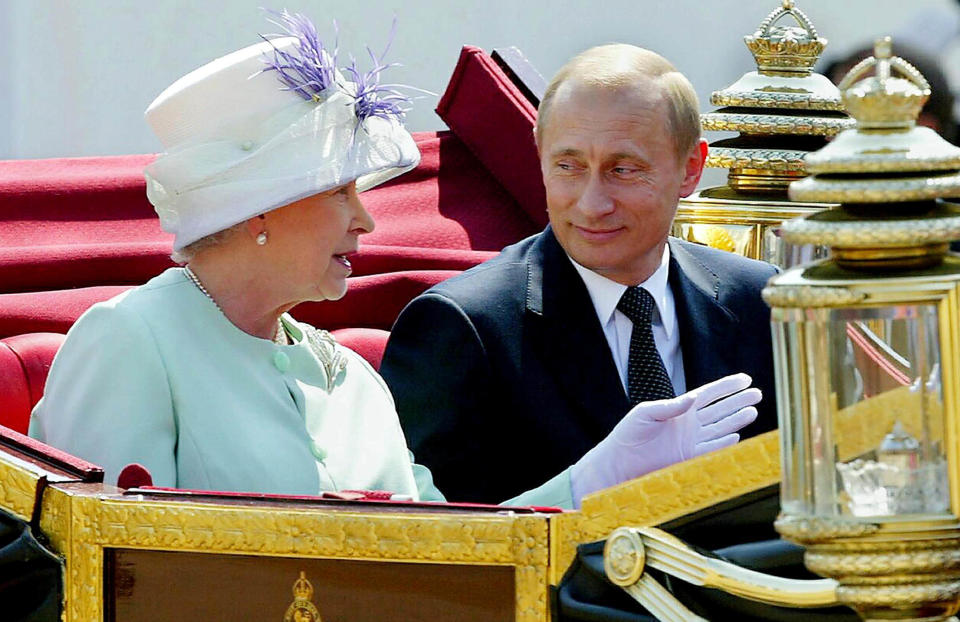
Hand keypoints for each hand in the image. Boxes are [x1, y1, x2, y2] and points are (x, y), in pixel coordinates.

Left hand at [569, 373, 760, 507]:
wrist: (620, 461)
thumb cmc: (629, 433)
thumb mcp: (646, 412)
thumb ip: (671, 406)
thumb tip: (693, 398)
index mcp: (679, 408)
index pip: (709, 394)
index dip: (727, 386)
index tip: (745, 378)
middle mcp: (688, 423)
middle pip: (720, 409)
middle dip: (738, 401)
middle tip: (758, 393)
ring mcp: (690, 441)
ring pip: (720, 428)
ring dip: (737, 420)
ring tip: (754, 411)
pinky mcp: (688, 458)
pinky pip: (712, 449)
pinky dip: (725, 444)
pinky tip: (738, 436)